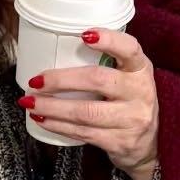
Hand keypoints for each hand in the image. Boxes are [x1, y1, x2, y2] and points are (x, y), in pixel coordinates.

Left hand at [17, 29, 159, 179]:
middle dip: (61, 80)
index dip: (109, 40)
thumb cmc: (129, 102)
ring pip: (85, 112)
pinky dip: (57, 125)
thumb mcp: (128, 78)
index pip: (130, 49)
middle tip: (36, 81)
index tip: (84, 35)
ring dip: (52, 107)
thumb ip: (106, 63)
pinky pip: (82, 133)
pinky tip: (42, 119)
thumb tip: (57, 49)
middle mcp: (140, 93)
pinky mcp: (119, 142)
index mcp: (141, 70)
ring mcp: (131, 120)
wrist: (148, 144)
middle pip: (98, 80)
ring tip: (30, 102)